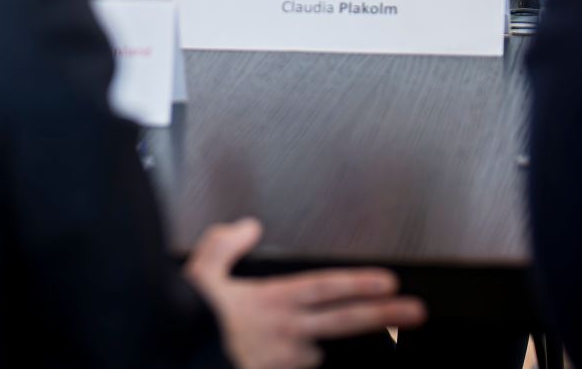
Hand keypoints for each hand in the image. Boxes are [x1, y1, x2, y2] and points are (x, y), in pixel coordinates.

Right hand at [185, 218, 425, 368]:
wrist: (165, 351)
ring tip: (300, 347)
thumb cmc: (183, 319)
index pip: (326, 287)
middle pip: (345, 322)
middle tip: (416, 312)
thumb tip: (247, 226)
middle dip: (385, 316)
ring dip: (309, 351)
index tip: (390, 281)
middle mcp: (284, 334)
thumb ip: (226, 244)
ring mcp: (278, 362)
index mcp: (272, 302)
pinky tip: (283, 360)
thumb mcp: (201, 269)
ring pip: (312, 358)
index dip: (360, 283)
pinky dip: (288, 366)